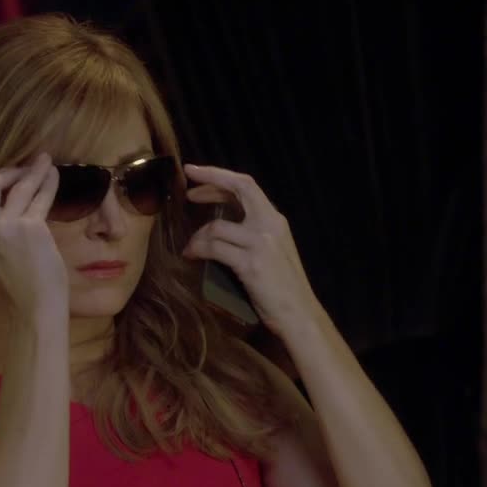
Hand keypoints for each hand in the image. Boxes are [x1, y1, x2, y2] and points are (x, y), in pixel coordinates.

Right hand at [0, 153, 66, 317]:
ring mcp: (5, 227)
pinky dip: (48, 183)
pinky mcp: (30, 228)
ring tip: (47, 162)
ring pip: (19, 186)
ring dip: (35, 171)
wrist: (32, 309)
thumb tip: (13, 199)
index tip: (13, 176)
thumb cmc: (19, 286)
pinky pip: (40, 196)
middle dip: (10, 170)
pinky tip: (54, 177)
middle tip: (28, 165)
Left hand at [181, 164, 319, 336]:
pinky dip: (197, 250)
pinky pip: (214, 248)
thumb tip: (222, 226)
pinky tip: (191, 256)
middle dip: (209, 183)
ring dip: (197, 236)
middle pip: (237, 188)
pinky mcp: (250, 263)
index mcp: (276, 220)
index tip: (196, 173)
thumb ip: (254, 233)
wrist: (299, 314)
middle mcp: (270, 224)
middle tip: (187, 190)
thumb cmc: (284, 288)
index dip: (220, 175)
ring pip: (217, 226)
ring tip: (190, 247)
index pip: (247, 185)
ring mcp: (261, 242)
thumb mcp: (273, 251)